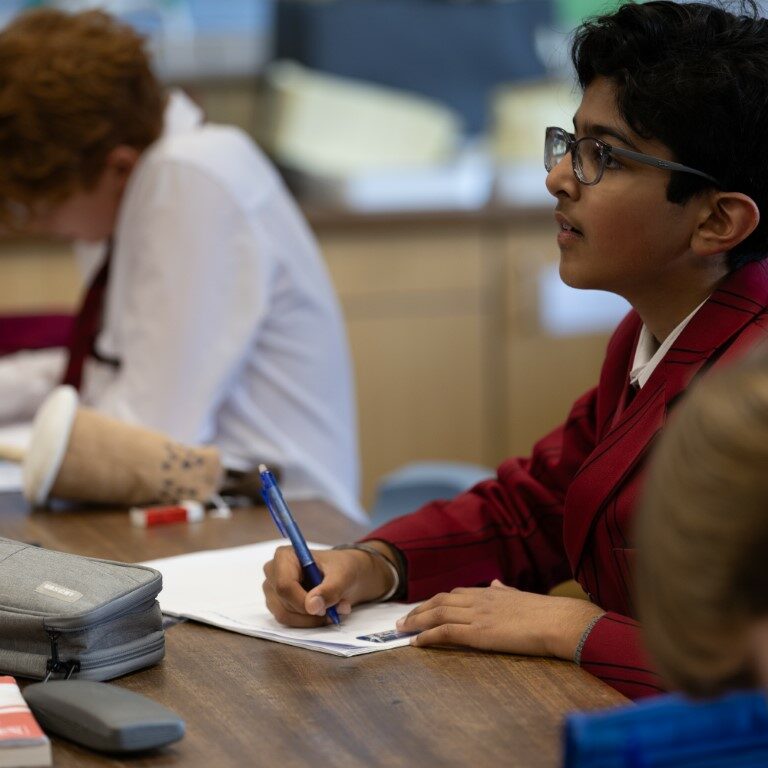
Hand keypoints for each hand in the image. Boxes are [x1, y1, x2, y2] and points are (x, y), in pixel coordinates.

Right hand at [263, 542, 396, 626]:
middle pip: (284, 602)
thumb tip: (312, 606)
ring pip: (285, 615)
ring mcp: (272, 589)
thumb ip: (330, 589)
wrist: (343, 575)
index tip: (324, 609)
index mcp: (285, 556)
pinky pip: (288, 621)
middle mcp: (273, 571)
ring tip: (335, 609)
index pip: (285, 585)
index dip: (303, 602)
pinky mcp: (276, 603)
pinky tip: (323, 613)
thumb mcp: (343, 575)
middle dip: (312, 612)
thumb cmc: (341, 568)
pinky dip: (308, 621)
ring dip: (312, 619)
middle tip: (338, 609)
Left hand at [396, 580, 603, 659]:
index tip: (423, 608)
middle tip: (401, 620)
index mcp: (490, 592)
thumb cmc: (548, 613)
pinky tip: (416, 642)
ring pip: (437, 614)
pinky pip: (445, 633)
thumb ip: (505, 591)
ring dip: (416, 622)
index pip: (455, 594)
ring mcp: (478, 615)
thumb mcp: (522, 596)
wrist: (560, 621)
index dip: (436, 601)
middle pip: (440, 601)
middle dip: (419, 610)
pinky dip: (427, 636)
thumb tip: (495, 583)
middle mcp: (480, 600)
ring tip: (401, 630)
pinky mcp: (478, 633)